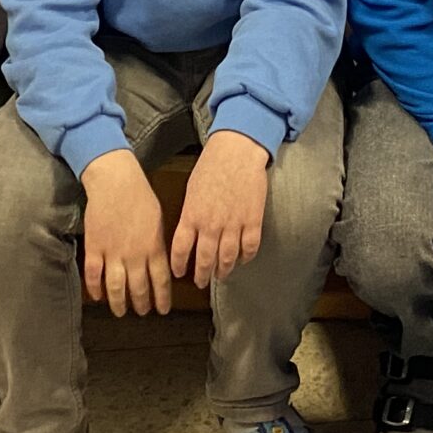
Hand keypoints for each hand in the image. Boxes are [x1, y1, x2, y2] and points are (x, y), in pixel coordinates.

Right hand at [80, 151, 171, 315]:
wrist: (115, 180)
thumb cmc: (140, 195)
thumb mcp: (158, 220)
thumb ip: (158, 244)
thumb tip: (159, 263)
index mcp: (154, 247)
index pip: (160, 282)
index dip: (161, 299)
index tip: (162, 310)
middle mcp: (134, 255)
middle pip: (138, 288)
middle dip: (141, 304)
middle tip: (142, 312)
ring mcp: (113, 252)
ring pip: (116, 287)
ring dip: (119, 303)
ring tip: (121, 312)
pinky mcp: (94, 247)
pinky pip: (93, 274)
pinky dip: (95, 288)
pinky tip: (97, 296)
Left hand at [172, 130, 270, 288]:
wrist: (237, 150)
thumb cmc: (212, 165)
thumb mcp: (192, 189)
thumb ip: (190, 214)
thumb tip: (189, 233)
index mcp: (192, 215)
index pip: (181, 249)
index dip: (179, 265)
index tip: (180, 273)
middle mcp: (211, 224)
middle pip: (205, 260)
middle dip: (202, 275)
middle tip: (201, 282)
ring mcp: (233, 224)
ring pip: (228, 258)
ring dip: (224, 270)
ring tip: (221, 275)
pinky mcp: (253, 220)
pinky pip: (250, 247)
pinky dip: (246, 257)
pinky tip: (243, 259)